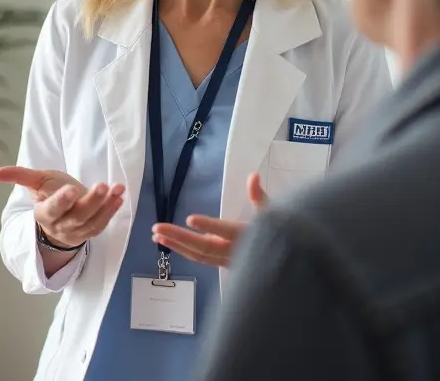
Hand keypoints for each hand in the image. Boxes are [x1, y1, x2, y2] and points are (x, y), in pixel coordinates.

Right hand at [0, 166, 125, 248]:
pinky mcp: (91, 231)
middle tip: (101, 186)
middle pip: (77, 216)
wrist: (60, 217)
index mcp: (44, 213)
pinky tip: (119, 196)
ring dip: (107, 205)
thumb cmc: (47, 194)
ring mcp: (78, 231)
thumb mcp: (35, 182)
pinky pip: (103, 223)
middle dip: (91, 202)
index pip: (52, 210)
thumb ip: (18, 176)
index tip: (72, 189)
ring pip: (92, 221)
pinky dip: (112, 210)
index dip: (61, 201)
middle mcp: (61, 226)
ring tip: (117, 188)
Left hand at [150, 172, 266, 267]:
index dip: (209, 225)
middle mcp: (234, 251)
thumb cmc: (277, 232)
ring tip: (156, 235)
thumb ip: (258, 195)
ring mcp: (226, 261)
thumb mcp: (271, 212)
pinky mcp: (221, 264)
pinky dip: (183, 251)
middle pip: (203, 247)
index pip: (226, 231)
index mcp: (246, 235)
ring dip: (176, 245)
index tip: (190, 219)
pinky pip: (199, 259)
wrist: (282, 261)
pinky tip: (168, 242)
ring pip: (198, 255)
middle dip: (179, 238)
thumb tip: (252, 176)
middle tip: (157, 228)